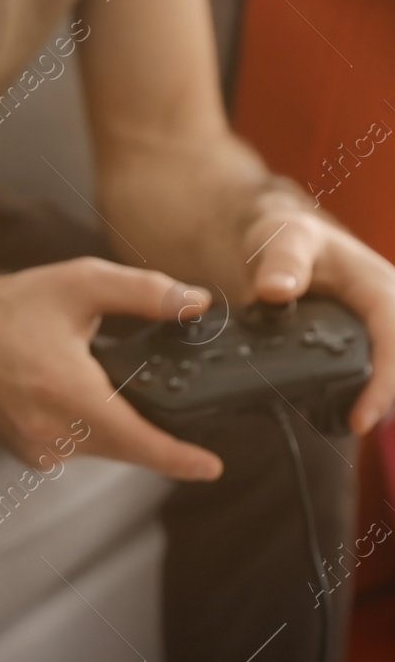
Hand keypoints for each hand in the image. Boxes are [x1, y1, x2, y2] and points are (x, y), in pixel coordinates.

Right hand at [0, 257, 223, 480]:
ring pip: (105, 446)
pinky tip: (78, 395)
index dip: (178, 458)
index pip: (135, 438)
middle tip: (174, 405)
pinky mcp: (31, 454)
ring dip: (118, 421)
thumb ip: (146, 293)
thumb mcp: (83, 283)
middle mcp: (51, 429)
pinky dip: (92, 427)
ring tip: (96, 379)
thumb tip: (196, 305)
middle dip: (155, 428)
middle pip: (127, 444)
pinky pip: (81, 448)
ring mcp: (38, 447)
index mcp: (67, 391)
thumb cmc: (10, 309)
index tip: (212, 468)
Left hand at [242, 203, 394, 433]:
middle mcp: (387, 309)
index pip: (393, 338)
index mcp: (379, 287)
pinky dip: (367, 391)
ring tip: (349, 424)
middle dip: (385, 396)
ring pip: (389, 365)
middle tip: (353, 426)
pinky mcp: (362, 339)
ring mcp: (377, 327)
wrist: (284, 239)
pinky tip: (344, 415)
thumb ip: (282, 261)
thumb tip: (277, 292)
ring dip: (379, 396)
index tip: (361, 418)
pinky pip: (374, 368)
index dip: (384, 381)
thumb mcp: (283, 237)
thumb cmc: (287, 235)